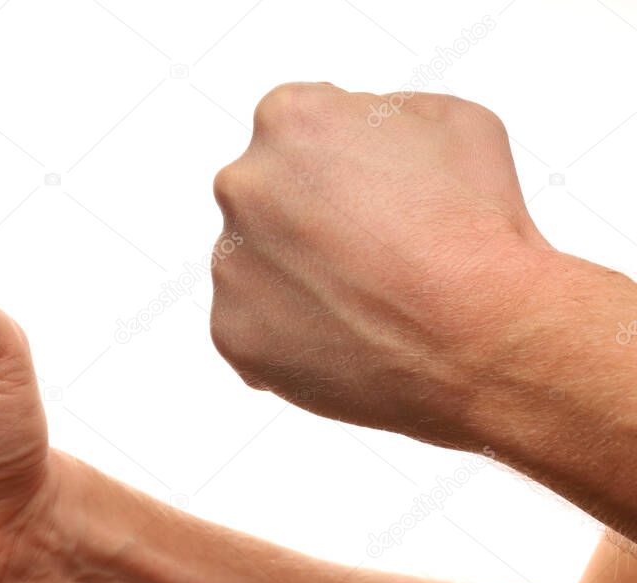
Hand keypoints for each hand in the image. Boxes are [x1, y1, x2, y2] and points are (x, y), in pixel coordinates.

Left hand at [209, 82, 558, 446]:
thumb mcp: (453, 121)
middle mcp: (242, 185)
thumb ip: (383, 112)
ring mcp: (229, 263)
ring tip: (364, 305)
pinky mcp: (230, 332)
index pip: (297, 132)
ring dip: (297, 279)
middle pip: (267, 198)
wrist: (483, 341)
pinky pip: (253, 328)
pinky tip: (343, 341)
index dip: (344, 166)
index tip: (376, 198)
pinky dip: (289, 337)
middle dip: (310, 221)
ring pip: (256, 266)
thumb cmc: (478, 229)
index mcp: (288, 119)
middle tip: (370, 255)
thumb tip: (355, 127)